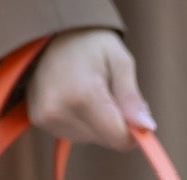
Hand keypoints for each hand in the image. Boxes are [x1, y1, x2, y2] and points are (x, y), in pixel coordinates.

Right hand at [28, 28, 153, 149]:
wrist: (49, 33)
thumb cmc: (90, 43)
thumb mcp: (120, 60)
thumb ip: (132, 97)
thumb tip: (146, 128)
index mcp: (81, 95)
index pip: (118, 138)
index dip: (134, 130)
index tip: (137, 111)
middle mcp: (59, 111)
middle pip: (107, 139)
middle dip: (117, 122)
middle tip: (110, 91)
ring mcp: (46, 118)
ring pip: (93, 139)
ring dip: (100, 122)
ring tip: (90, 90)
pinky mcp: (40, 121)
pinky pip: (77, 134)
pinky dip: (85, 122)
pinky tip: (77, 98)